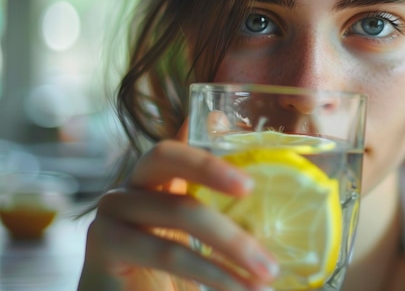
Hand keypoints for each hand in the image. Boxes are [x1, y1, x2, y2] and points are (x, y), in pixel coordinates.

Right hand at [77, 122, 278, 290]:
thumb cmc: (168, 281)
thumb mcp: (202, 246)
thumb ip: (226, 218)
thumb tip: (282, 207)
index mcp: (156, 182)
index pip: (179, 144)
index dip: (208, 146)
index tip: (249, 176)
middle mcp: (130, 187)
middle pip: (166, 155)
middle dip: (213, 170)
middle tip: (252, 191)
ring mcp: (112, 212)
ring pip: (179, 210)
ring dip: (232, 242)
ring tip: (266, 272)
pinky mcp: (104, 244)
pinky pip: (166, 250)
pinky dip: (209, 271)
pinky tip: (237, 286)